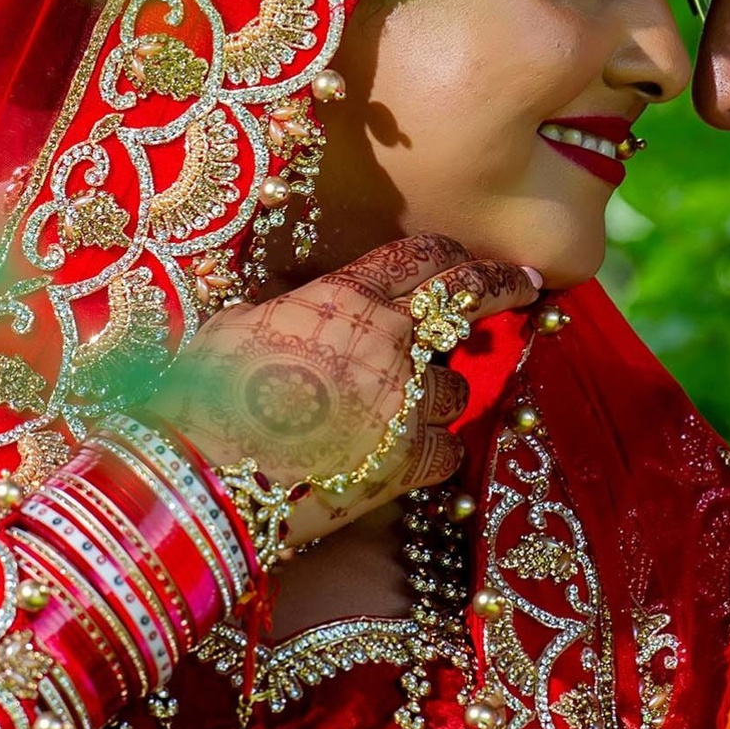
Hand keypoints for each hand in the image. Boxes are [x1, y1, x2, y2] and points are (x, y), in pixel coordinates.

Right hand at [145, 234, 537, 548]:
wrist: (205, 474)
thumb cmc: (203, 399)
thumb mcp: (237, 328)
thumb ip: (283, 312)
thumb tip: (289, 311)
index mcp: (345, 298)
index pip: (419, 258)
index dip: (451, 254)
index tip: (473, 257)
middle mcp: (388, 339)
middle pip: (466, 297)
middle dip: (503, 286)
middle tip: (527, 285)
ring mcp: (405, 400)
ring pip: (456, 388)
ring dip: (436, 398)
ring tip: (399, 417)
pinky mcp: (410, 461)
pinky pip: (448, 451)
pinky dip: (432, 456)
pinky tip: (406, 464)